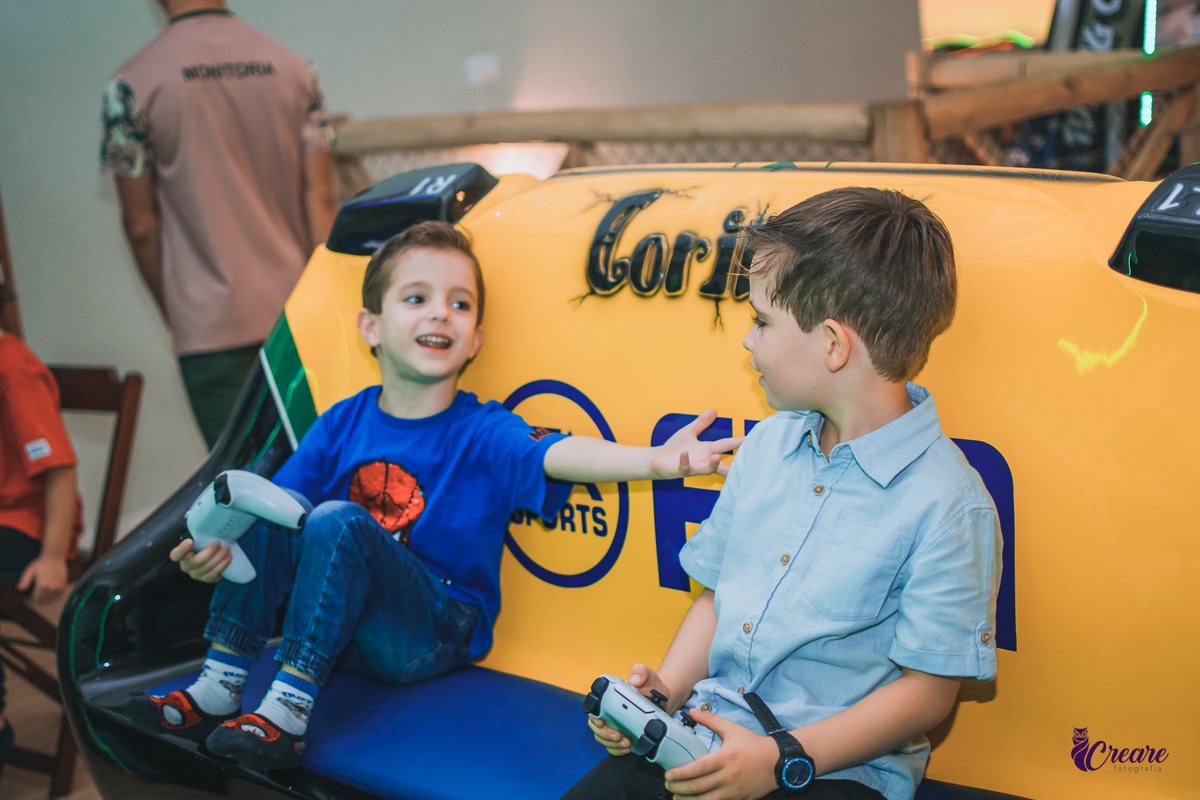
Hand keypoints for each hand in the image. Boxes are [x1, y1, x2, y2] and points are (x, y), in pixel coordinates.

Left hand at [16, 556, 68, 603]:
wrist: (55, 557)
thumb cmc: (41, 563)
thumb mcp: (30, 570)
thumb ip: (25, 580)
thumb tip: (19, 588)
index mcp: (43, 586)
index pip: (35, 599)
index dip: (31, 599)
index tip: (29, 596)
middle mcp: (52, 589)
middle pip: (43, 601)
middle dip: (38, 599)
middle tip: (35, 594)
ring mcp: (59, 588)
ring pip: (51, 599)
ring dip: (46, 598)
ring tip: (42, 592)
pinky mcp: (64, 586)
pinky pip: (58, 596)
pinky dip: (53, 596)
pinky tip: (50, 591)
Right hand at [171, 538, 230, 582]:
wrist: (212, 555)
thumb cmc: (203, 544)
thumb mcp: (199, 539)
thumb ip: (199, 535)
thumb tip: (207, 523)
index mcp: (181, 556)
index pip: (176, 555)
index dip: (181, 549)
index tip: (190, 541)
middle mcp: (187, 567)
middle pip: (196, 562)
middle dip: (209, 552)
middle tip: (218, 543)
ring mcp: (197, 575)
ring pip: (208, 568)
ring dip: (219, 558)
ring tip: (227, 549)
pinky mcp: (207, 579)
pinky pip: (215, 574)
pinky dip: (223, 565)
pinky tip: (228, 557)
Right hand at [588, 664, 673, 755]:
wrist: (663, 700)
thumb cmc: (652, 686)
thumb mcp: (649, 675)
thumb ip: (641, 672)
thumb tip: (634, 680)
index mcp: (610, 697)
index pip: (593, 707)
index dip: (593, 716)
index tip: (601, 721)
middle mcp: (608, 711)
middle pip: (596, 726)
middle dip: (605, 734)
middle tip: (619, 735)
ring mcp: (614, 725)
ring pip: (602, 738)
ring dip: (612, 743)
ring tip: (626, 743)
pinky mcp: (621, 736)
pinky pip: (612, 747)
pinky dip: (617, 750)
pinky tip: (627, 748)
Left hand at [649, 409, 743, 479]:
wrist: (658, 459)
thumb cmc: (675, 448)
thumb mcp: (689, 432)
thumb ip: (702, 423)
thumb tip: (714, 410)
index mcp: (707, 450)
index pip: (726, 445)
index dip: (739, 442)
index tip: (753, 438)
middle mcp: (704, 460)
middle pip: (722, 464)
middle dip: (734, 464)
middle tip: (745, 462)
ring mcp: (693, 467)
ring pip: (707, 469)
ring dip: (712, 464)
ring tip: (717, 457)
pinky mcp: (681, 470)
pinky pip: (685, 467)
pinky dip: (685, 461)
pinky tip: (685, 453)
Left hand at [662, 709, 778, 799]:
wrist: (779, 761)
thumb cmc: (754, 744)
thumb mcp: (732, 729)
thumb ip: (711, 720)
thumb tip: (692, 712)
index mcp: (725, 758)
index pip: (697, 769)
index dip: (680, 774)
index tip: (668, 775)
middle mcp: (728, 776)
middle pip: (698, 787)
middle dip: (679, 788)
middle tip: (668, 785)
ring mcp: (734, 791)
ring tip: (676, 797)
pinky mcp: (740, 799)